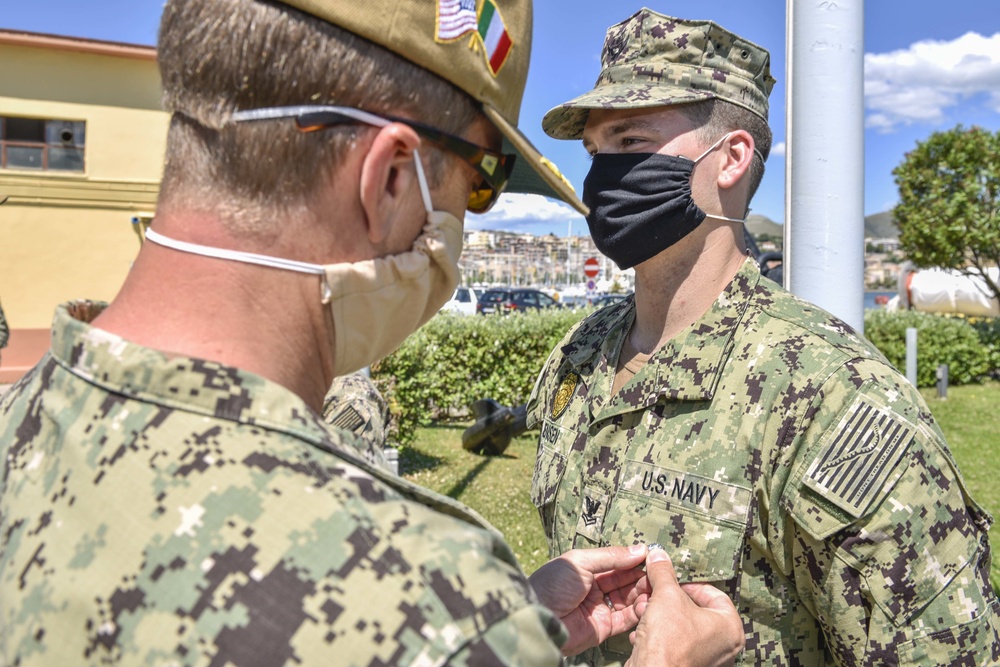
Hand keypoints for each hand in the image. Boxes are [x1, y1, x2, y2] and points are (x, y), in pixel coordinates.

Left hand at [528, 544, 649, 655]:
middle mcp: (595, 588)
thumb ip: (611, 556)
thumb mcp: (580, 561)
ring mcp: (600, 608)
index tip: (655, 556)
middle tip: (660, 574)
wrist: (538, 617)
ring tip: (656, 589)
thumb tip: (640, 549)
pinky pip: (626, 619)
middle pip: (625, 581)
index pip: (617, 563)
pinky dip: (638, 612)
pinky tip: (648, 604)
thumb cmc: (552, 584)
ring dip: (643, 594)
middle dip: (642, 577)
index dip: (635, 560)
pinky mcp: (603, 628)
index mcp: (587, 568)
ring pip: (629, 600)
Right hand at [625, 547, 743, 666]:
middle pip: (694, 610)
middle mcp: (724, 647)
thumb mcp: (666, 594)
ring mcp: (707, 660)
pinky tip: (642, 631)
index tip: (672, 580)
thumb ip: (664, 572)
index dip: (689, 583)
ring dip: (658, 615)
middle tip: (654, 592)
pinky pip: (674, 644)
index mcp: (730, 628)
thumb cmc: (669, 640)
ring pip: (681, 626)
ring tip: (643, 610)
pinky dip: (657, 634)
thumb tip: (659, 556)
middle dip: (668, 599)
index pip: (714, 594)